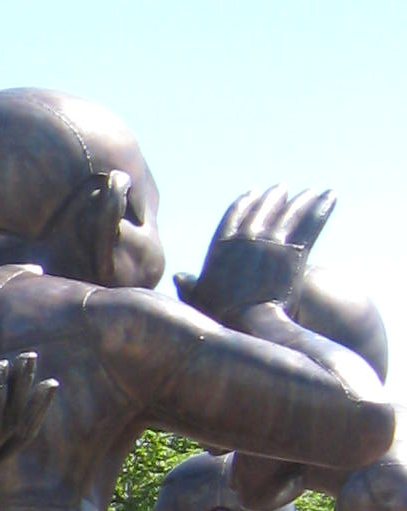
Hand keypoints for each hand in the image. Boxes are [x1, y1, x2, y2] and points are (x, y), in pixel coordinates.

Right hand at [178, 187, 334, 333]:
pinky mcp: (294, 252)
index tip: (252, 193)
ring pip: (289, 214)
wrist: (251, 322)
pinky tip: (331, 197)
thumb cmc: (221, 317)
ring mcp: (271, 243)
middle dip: (273, 198)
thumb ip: (191, 286)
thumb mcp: (200, 300)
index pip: (233, 217)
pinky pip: (311, 224)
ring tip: (312, 192)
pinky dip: (322, 209)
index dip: (244, 204)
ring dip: (302, 201)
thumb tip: (179, 276)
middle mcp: (246, 239)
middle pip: (262, 210)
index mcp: (222, 247)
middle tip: (283, 188)